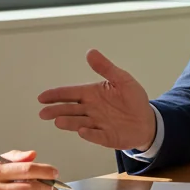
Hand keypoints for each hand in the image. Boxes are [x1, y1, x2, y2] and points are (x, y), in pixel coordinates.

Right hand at [37, 49, 156, 150]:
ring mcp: (98, 124)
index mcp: (92, 94)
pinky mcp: (107, 137)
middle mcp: (91, 110)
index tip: (42, 97)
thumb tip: (90, 52)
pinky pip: (97, 136)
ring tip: (58, 121)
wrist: (147, 120)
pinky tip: (82, 131)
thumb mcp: (122, 79)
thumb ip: (106, 68)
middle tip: (43, 113)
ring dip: (69, 122)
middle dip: (56, 110)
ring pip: (79, 123)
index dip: (56, 95)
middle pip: (70, 109)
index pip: (71, 93)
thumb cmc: (133, 98)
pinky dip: (89, 134)